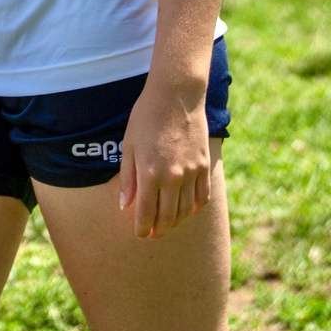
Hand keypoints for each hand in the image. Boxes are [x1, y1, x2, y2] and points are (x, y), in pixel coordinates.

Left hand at [115, 79, 212, 238]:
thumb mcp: (129, 145)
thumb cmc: (146, 117)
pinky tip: (186, 210)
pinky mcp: (204, 166)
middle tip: (152, 234)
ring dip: (176, 222)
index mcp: (150, 173)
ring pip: (186, 211)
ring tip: (167, 224)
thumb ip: (128, 178)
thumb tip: (125, 206)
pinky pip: (202, 197)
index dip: (142, 228)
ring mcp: (192, 173)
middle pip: (168, 217)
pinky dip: (194, 209)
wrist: (176, 96)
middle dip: (159, 230)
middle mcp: (173, 177)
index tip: (139, 234)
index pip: (146, 212)